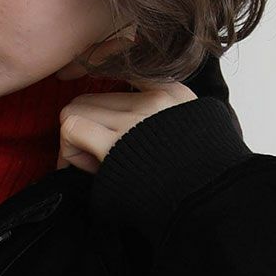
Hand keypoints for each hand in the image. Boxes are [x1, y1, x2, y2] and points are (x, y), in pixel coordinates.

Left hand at [55, 81, 196, 173]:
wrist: (208, 201)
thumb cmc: (194, 179)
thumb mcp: (189, 130)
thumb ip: (161, 115)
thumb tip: (121, 112)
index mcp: (171, 93)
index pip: (118, 75)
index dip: (102, 110)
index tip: (101, 135)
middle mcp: (153, 99)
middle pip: (90, 98)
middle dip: (85, 128)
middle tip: (96, 158)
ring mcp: (135, 119)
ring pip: (74, 110)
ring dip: (74, 141)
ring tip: (95, 166)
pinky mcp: (116, 144)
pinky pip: (72, 127)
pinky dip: (68, 151)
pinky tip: (84, 170)